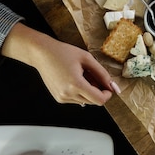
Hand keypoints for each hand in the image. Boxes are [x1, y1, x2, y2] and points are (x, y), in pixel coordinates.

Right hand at [1, 23, 115, 105]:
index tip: (108, 86)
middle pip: (93, 101)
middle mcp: (67, 94)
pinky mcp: (59, 98)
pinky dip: (80, 92)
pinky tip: (74, 79)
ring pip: (85, 101)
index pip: (99, 99)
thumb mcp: (87, 58)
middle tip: (93, 75)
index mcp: (75, 84)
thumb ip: (102, 73)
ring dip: (89, 91)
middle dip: (98, 90)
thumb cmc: (62, 52)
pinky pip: (76, 99)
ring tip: (82, 75)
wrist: (42, 53)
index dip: (107, 94)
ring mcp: (62, 98)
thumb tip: (112, 86)